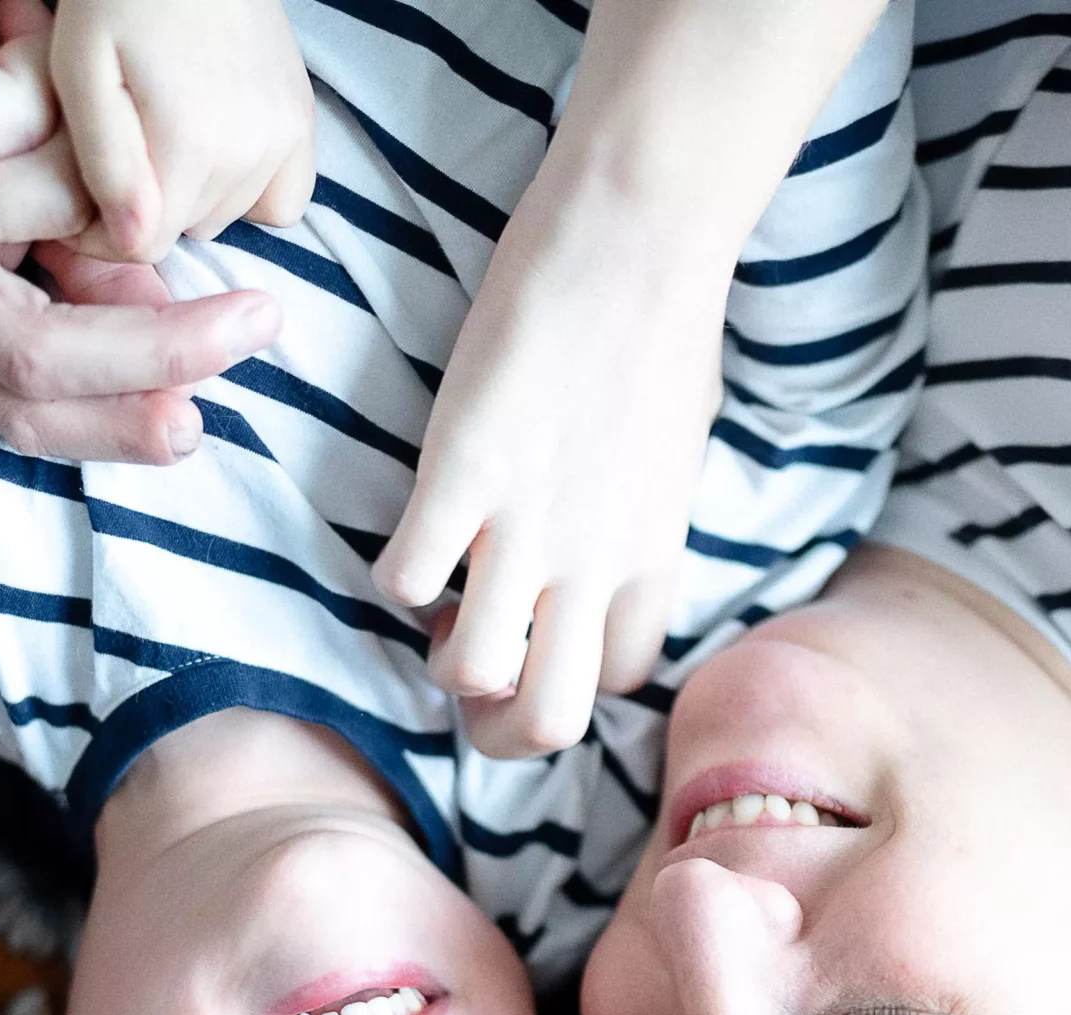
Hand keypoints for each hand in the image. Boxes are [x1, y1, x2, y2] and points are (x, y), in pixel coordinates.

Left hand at [0, 0, 282, 461]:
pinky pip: (10, 127)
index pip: (11, 408)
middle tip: (251, 326)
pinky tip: (15, 33)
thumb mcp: (39, 206)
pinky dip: (38, 74)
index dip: (111, 425)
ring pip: (34, 225)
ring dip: (88, 149)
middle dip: (151, 347)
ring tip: (70, 88)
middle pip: (22, 356)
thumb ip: (87, 289)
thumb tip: (166, 378)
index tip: (196, 424)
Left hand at [45, 0, 316, 262]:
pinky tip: (219, 151)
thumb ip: (105, 162)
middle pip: (184, 231)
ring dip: (191, 194)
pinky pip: (281, 203)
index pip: (143, 246)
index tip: (82, 186)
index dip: (101, 229)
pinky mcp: (304, 124)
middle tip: (122, 142)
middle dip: (146, 206)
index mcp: (191, 147)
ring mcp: (286, 139)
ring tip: (163, 133)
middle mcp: (250, 154)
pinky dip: (250, 191)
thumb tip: (133, 243)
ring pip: (225, 217)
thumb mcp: (80, 69)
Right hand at [374, 177, 728, 758]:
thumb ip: (638, 516)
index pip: (620, 682)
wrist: (637, 235)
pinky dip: (395, 575)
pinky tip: (412, 527)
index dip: (570, 676)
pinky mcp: (464, 473)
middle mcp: (598, 563)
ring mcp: (530, 526)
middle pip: (551, 723)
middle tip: (474, 654)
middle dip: (498, 723)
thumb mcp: (675, 450)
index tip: (540, 630)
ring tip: (445, 596)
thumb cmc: (663, 322)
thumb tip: (607, 540)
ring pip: (475, 677)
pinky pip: (408, 582)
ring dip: (443, 654)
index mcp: (654, 556)